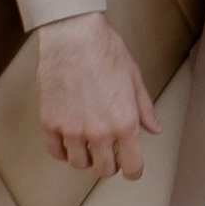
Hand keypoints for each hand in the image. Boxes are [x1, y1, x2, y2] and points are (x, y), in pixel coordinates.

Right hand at [36, 12, 160, 179]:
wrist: (73, 35)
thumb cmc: (106, 50)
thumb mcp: (134, 77)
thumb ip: (144, 108)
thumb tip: (154, 129)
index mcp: (124, 122)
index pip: (132, 166)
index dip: (134, 170)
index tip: (132, 167)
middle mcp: (98, 132)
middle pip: (104, 170)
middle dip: (110, 162)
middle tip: (110, 149)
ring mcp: (71, 130)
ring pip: (79, 164)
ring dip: (86, 157)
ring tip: (89, 140)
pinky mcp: (50, 124)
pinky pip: (56, 152)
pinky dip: (63, 150)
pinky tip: (69, 137)